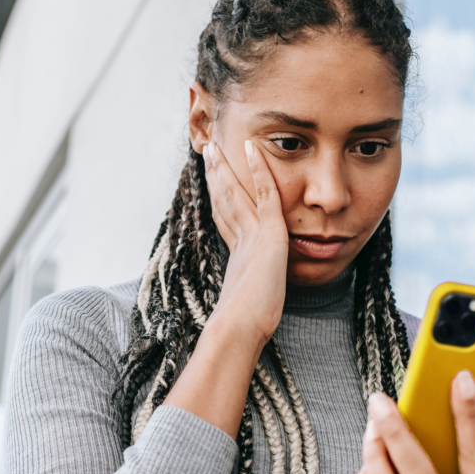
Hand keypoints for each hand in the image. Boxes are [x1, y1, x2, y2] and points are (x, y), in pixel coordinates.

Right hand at [204, 140, 288, 348]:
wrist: (241, 327)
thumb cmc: (246, 327)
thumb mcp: (251, 308)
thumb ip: (250, 301)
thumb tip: (245, 316)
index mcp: (236, 257)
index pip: (226, 220)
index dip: (219, 200)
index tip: (213, 185)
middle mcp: (239, 241)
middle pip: (224, 201)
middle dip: (216, 177)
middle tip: (207, 154)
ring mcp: (251, 235)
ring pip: (236, 193)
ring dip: (225, 167)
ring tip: (215, 146)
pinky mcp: (267, 233)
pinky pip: (265, 193)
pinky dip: (259, 170)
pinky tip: (253, 148)